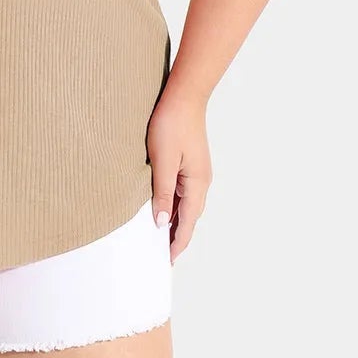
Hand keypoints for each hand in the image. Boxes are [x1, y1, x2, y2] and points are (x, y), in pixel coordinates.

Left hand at [146, 90, 211, 262]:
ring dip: (173, 223)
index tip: (166, 261)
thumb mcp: (162, 161)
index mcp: (197, 185)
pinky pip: (181, 194)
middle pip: (188, 219)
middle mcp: (200, 183)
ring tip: (157, 240)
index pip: (186, 224)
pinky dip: (172, 207)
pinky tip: (160, 211)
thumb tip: (159, 223)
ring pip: (184, 207)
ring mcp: (196, 174)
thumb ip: (161, 194)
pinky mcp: (190, 166)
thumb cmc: (172, 124)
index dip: (176, 244)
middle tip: (159, 257)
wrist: (183, 96)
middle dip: (175, 238)